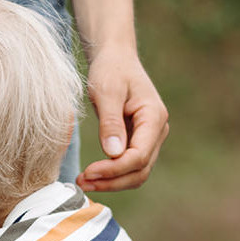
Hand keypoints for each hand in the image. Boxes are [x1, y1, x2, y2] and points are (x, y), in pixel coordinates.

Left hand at [78, 48, 168, 191]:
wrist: (115, 58)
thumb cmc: (111, 69)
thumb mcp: (106, 91)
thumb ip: (110, 122)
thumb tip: (113, 154)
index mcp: (154, 117)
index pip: (139, 156)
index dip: (114, 169)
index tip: (88, 172)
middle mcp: (157, 130)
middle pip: (140, 170)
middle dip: (112, 181)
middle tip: (82, 182)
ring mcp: (150, 137)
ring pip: (136, 172)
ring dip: (112, 182)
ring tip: (84, 182)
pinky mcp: (138, 141)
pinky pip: (129, 166)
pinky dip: (112, 174)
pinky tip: (92, 175)